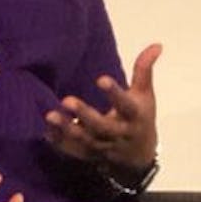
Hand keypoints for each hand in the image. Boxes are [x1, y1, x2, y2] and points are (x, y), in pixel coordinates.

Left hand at [45, 43, 159, 176]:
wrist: (137, 156)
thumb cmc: (139, 117)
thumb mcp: (144, 95)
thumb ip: (144, 71)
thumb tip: (156, 44)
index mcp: (134, 117)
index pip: (126, 105)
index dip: (115, 93)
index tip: (101, 79)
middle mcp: (118, 134)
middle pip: (102, 126)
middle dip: (85, 115)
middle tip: (67, 100)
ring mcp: (102, 146)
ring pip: (84, 140)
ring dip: (67, 129)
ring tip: (49, 115)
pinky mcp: (87, 154)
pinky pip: (71, 150)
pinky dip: (58, 142)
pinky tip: (44, 130)